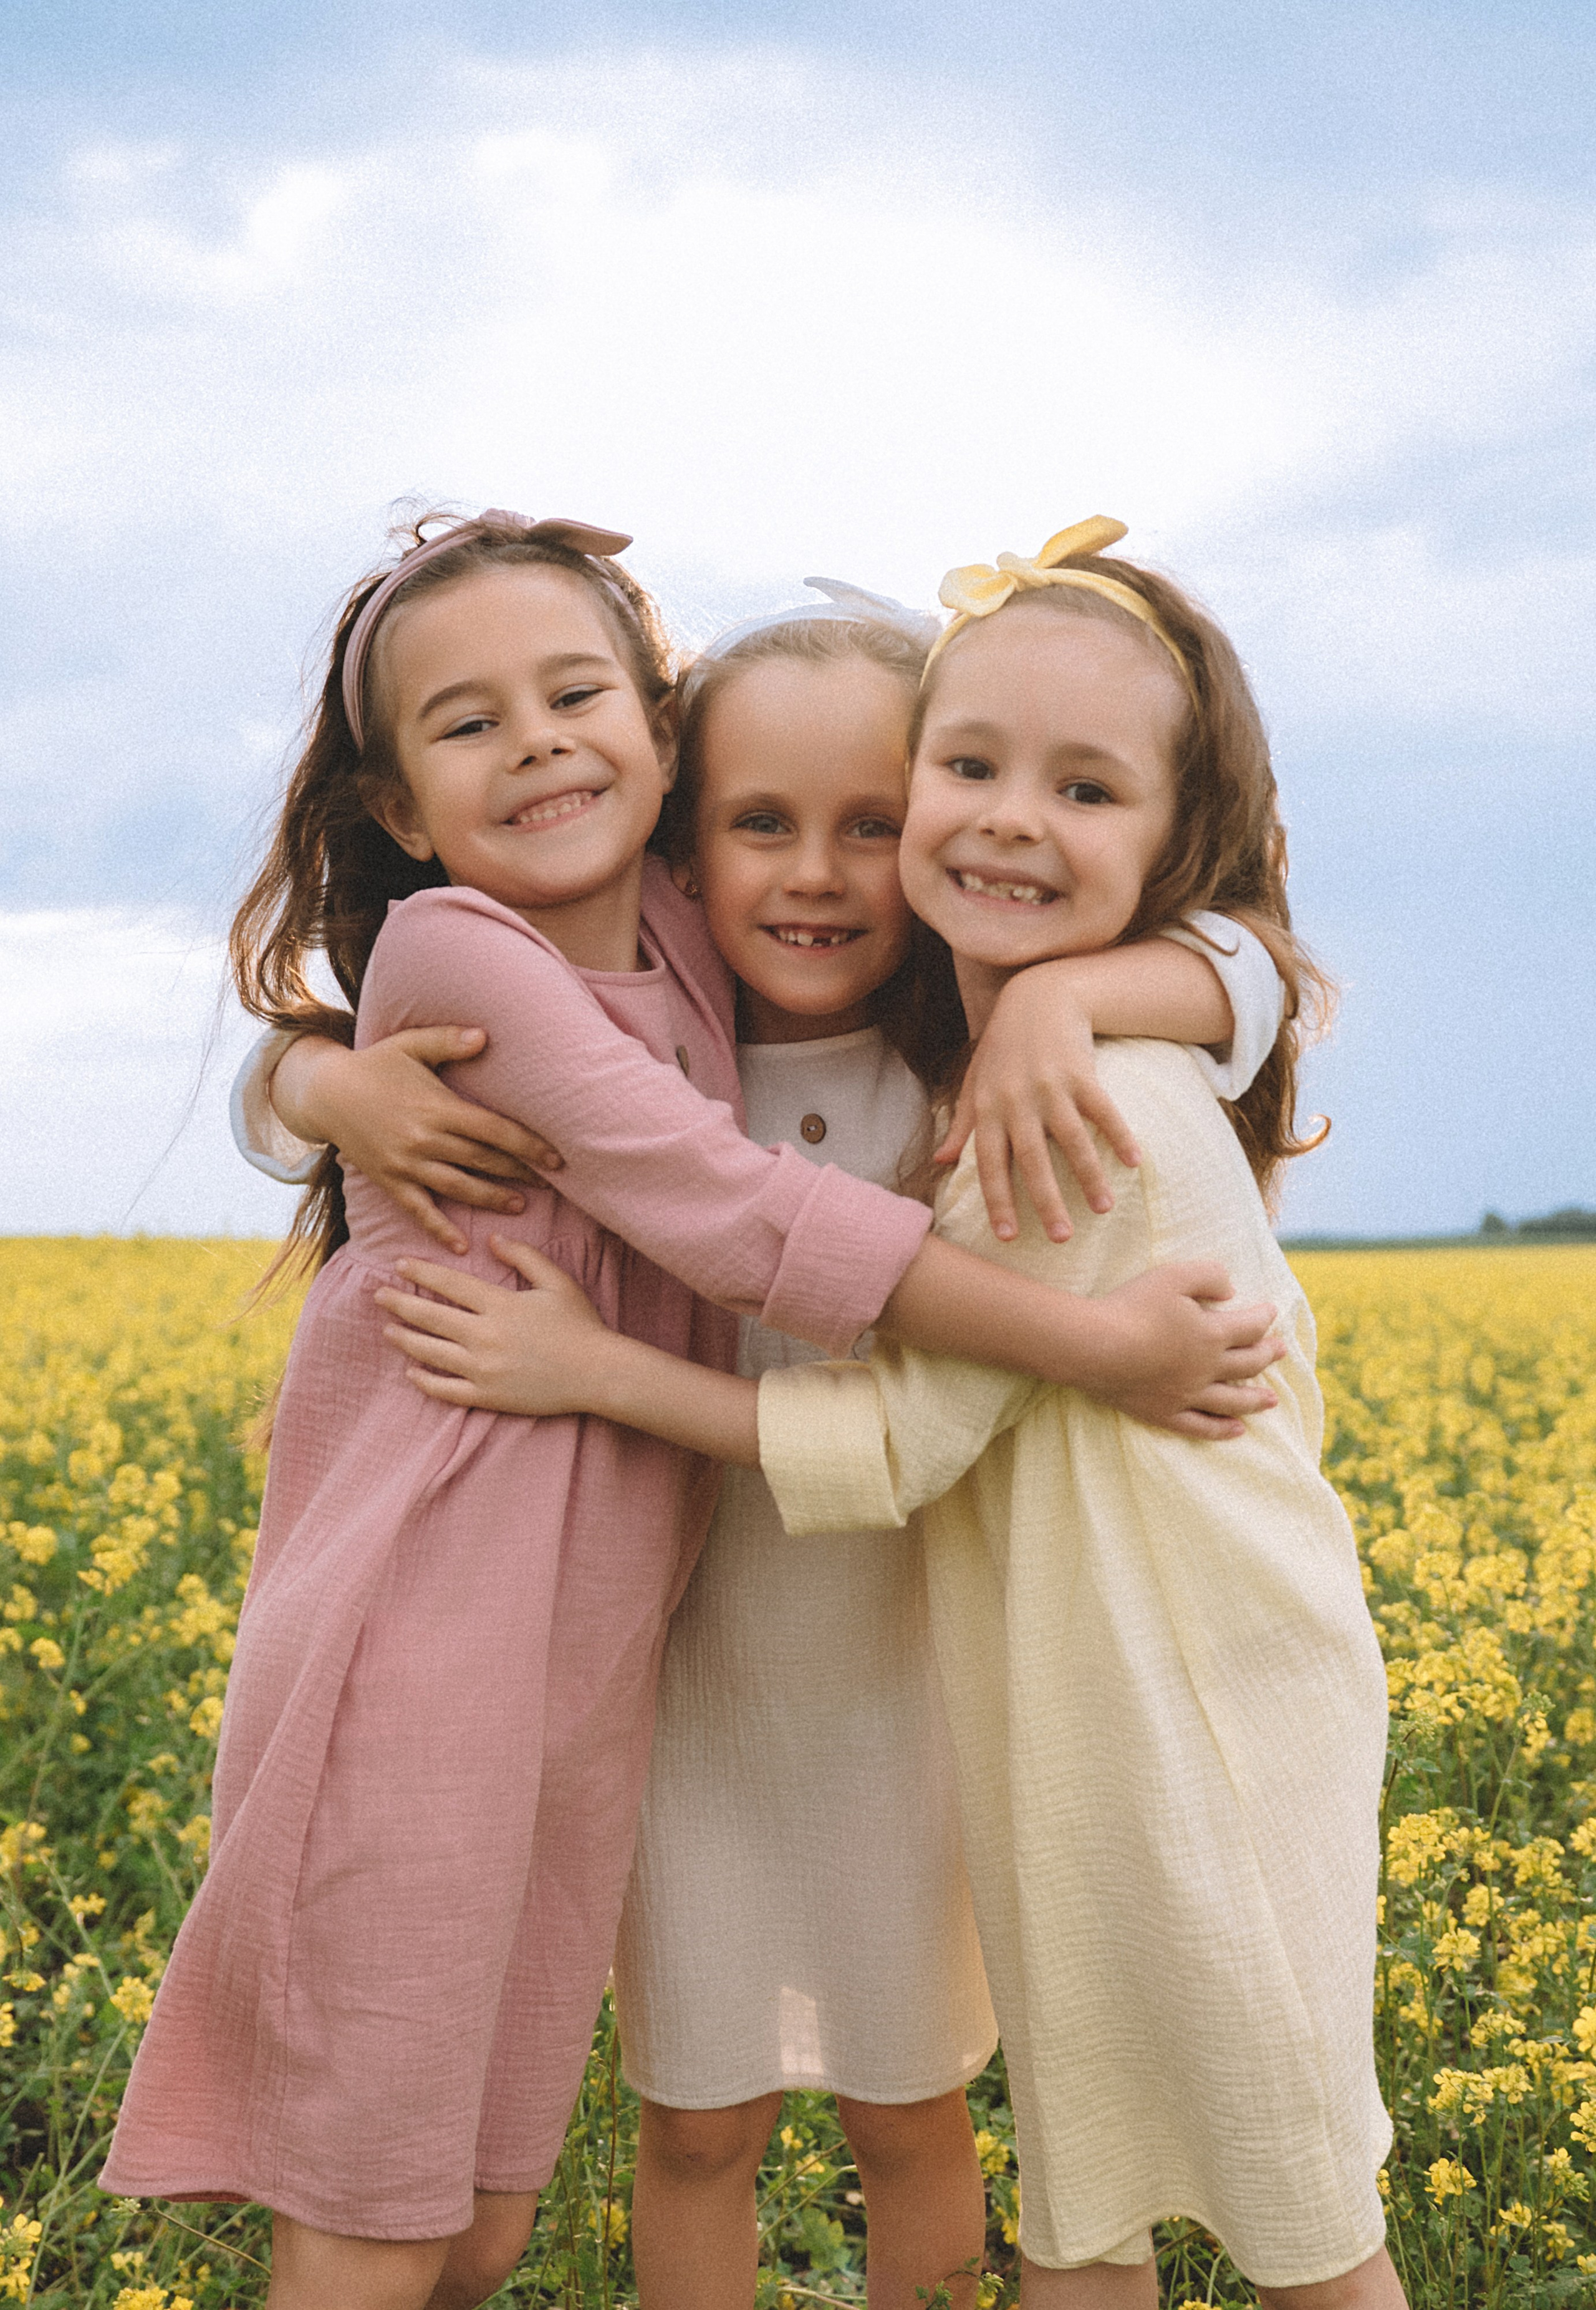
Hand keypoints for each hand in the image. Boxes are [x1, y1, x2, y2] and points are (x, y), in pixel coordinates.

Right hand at [275, 1026, 562, 1254]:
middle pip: (483, 1161)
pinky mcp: (389, 1181)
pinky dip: (439, 1229)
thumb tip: (485, 1036)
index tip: (556, 1157)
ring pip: (458, 1187)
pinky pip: (418, 1210)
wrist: (324, 1093)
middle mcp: (424, 1139)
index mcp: (437, 1107)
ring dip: (492, 1199)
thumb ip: (448, 1040)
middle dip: (520, 1173)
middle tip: (552, 1183)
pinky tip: (461, 1246)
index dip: (528, 1145)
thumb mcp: (410, 1044)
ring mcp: (406, 1164)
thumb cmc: (375, 1064)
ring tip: (520, 1205)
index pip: (494, 1131)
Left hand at [374, 1237, 615, 1414]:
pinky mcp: (487, 1396)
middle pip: (430, 1317)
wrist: (598, 1373)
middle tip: (378, 1295)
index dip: (421, 1273)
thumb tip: (492, 1239)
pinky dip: (424, 1381)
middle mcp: (484, 1336)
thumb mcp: (556, 1282)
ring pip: (430, 1353)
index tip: (400, 1265)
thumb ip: (523, 1257)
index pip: (449, 1284)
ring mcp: (483, 1369)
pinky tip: (412, 1371)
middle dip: (400, 1303)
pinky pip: (445, 1390)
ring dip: (405, 1339)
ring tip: (388, 1330)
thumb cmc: (581, 1325)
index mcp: (500, 1305)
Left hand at [936, 975, 1139, 1243]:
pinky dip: (1119, 1135)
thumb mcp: (975, 1082)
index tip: (1009, 1236)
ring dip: (1089, 1176)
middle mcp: (1017, 1100)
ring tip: (1103, 1209)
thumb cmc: (1002, 1047)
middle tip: (1062, 1238)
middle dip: (1046, 1201)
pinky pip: (1103, 1109)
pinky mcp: (1082, 1073)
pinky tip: (1134, 1162)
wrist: (1036, 997)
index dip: (998, 1200)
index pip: (990, 1163)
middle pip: (1032, 1159)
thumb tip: (941, 1160)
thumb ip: (961, 1123)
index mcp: (988, 1108)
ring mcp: (1051, 1086)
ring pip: (1071, 1139)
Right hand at [1079, 1263, 1285, 1438]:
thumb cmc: (1132, 1307)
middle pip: (1247, 1364)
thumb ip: (1209, 1276)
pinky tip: (1236, 1431)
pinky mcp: (1164, 1413)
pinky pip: (1201, 1427)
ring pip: (1231, 1401)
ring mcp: (1186, 1395)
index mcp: (1211, 1334)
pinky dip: (1222, 1430)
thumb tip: (1232, 1290)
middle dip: (1267, 1355)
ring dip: (1255, 1400)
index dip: (1264, 1317)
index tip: (1271, 1312)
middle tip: (1281, 1351)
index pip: (1250, 1326)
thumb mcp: (1173, 1275)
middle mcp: (1206, 1369)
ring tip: (1272, 1400)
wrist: (1094, 1347)